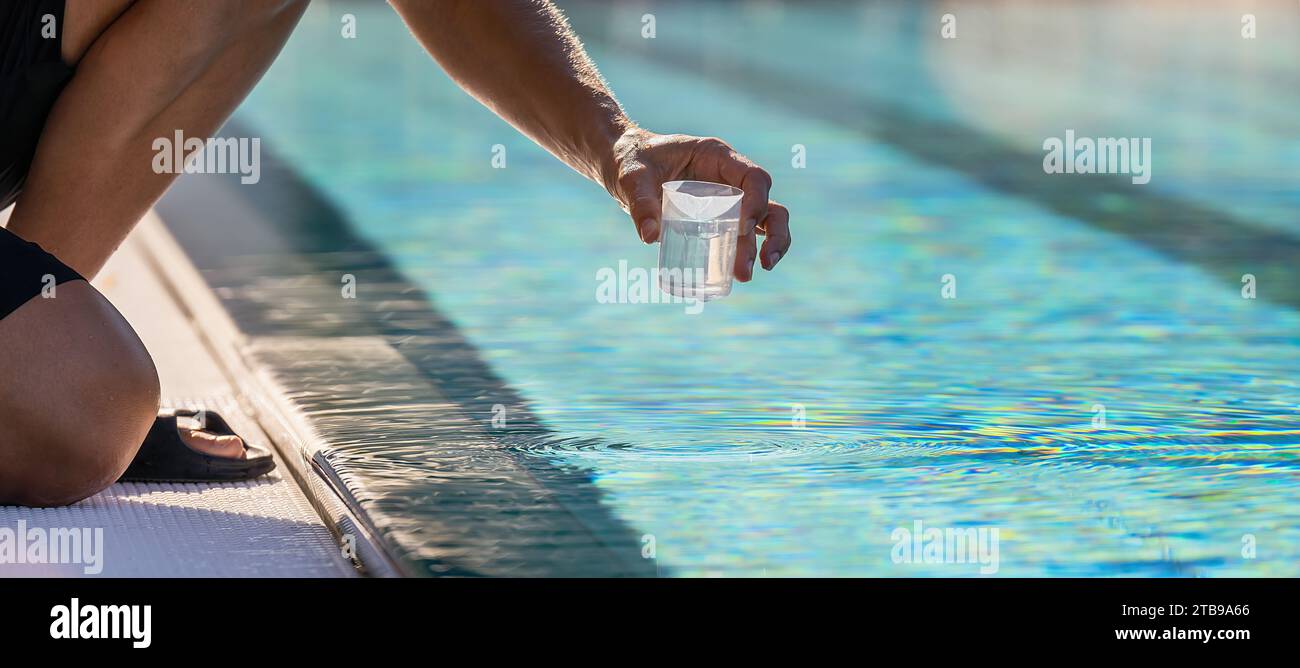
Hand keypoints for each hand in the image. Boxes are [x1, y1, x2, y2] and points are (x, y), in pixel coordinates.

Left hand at [607, 128, 789, 281]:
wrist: (626, 166)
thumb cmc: (633, 163)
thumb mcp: (633, 179)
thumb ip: (640, 203)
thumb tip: (649, 237)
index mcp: (717, 157)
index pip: (753, 177)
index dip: (756, 201)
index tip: (743, 227)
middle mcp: (730, 178)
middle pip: (769, 204)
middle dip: (773, 235)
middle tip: (763, 263)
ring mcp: (729, 199)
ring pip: (766, 221)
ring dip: (769, 248)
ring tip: (747, 275)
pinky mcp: (719, 218)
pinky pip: (745, 235)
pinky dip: (747, 253)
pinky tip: (735, 274)